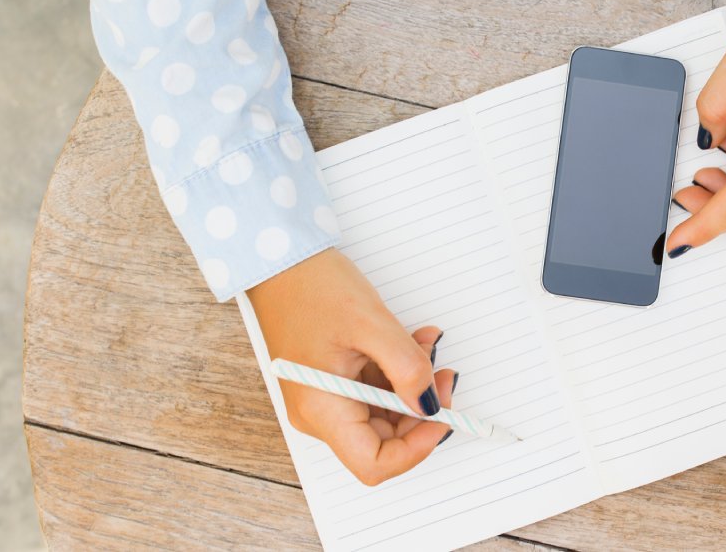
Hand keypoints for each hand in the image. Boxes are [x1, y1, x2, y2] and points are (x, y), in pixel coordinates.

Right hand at [247, 248, 455, 484]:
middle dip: (421, 410)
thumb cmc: (313, 287)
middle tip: (443, 375)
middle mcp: (320, 414)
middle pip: (384, 440)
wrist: (281, 261)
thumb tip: (431, 404)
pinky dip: (398, 372)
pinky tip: (411, 343)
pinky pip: (374, 391)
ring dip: (413, 386)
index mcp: (322, 409)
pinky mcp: (332, 382)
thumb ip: (408, 368)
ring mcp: (325, 399)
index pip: (375, 464)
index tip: (443, 415)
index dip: (417, 448)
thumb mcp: (373, 324)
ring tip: (425, 346)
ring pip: (384, 414)